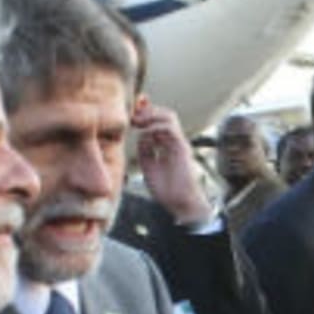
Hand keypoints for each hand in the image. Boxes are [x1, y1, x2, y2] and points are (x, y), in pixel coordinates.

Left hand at [132, 96, 216, 226]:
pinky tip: (145, 132)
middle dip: (147, 110)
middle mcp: (174, 141)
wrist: (180, 203)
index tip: (132, 113)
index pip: (158, 121)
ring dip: (151, 115)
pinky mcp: (182, 148)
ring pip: (169, 116)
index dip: (146, 112)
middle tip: (132, 116)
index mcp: (166, 144)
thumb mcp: (149, 166)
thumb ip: (145, 150)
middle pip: (164, 114)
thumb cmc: (167, 189)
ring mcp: (179, 143)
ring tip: (138, 121)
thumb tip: (141, 135)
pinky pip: (170, 129)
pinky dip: (156, 126)